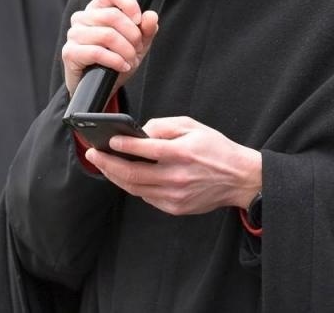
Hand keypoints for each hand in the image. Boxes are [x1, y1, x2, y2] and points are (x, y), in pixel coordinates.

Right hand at [63, 0, 159, 95]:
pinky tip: (122, 66)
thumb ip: (146, 29)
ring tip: (131, 60)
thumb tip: (150, 16)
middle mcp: (83, 17)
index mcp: (98, 8)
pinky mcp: (70, 52)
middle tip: (138, 49)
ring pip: (107, 35)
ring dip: (126, 50)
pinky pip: (97, 52)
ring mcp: (74, 34)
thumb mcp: (137, 44)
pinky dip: (115, 60)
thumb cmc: (117, 59)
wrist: (101, 88)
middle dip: (132, 35)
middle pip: (113, 15)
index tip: (139, 20)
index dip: (129, 3)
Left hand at [85, 116, 262, 216]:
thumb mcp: (193, 126)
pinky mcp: (175, 207)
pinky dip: (133, 186)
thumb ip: (164, 126)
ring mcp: (175, 195)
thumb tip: (140, 130)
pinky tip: (125, 176)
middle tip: (94, 154)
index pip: (144, 149)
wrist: (239, 179)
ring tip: (103, 164)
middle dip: (108, 164)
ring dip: (115, 177)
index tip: (108, 140)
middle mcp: (176, 176)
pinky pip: (147, 197)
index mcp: (181, 153)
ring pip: (135, 188)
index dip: (122, 145)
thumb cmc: (216, 149)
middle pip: (132, 173)